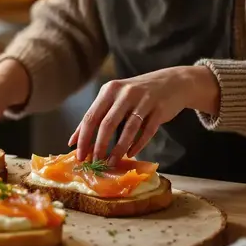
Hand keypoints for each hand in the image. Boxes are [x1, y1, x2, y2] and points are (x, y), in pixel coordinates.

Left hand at [69, 65, 219, 163]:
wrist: (172, 82)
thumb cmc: (137, 94)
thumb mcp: (114, 99)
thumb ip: (95, 116)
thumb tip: (74, 141)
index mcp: (109, 90)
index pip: (91, 116)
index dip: (84, 138)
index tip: (79, 155)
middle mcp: (125, 93)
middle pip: (107, 123)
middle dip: (99, 145)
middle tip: (95, 162)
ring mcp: (144, 100)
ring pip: (128, 129)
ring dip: (118, 149)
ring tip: (112, 162)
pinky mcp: (159, 109)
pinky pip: (147, 131)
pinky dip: (138, 144)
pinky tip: (131, 154)